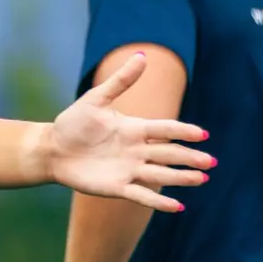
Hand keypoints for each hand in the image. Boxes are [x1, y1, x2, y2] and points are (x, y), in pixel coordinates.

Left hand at [44, 54, 212, 210]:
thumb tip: (141, 55)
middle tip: (211, 162)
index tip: (202, 134)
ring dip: (181, 178)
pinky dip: (159, 201)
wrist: (51, 149)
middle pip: (169, 153)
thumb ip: (120, 81)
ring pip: (161, 174)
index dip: (183, 132)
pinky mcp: (117, 187)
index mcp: (135, 129)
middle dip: (190, 157)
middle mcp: (137, 150)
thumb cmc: (73, 123)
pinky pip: (142, 195)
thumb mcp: (95, 99)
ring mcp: (129, 169)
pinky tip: (177, 206)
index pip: (166, 129)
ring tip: (201, 180)